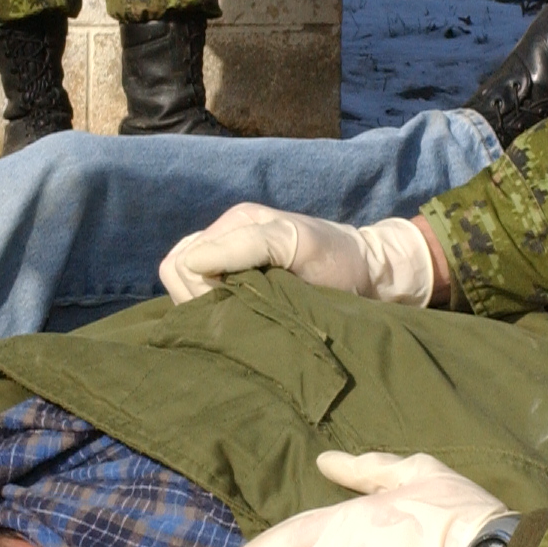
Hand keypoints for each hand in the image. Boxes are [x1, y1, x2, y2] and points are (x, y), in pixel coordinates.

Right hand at [159, 204, 439, 304]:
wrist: (371, 276)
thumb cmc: (338, 258)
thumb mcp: (294, 242)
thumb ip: (244, 247)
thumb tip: (190, 264)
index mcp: (235, 225)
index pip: (181, 264)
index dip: (199, 292)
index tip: (235, 305)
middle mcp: (226, 242)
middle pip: (176, 276)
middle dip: (198, 300)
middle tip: (238, 314)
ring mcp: (231, 265)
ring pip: (186, 292)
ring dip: (208, 309)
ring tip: (243, 318)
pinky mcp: (241, 286)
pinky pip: (205, 300)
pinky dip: (215, 313)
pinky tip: (242, 321)